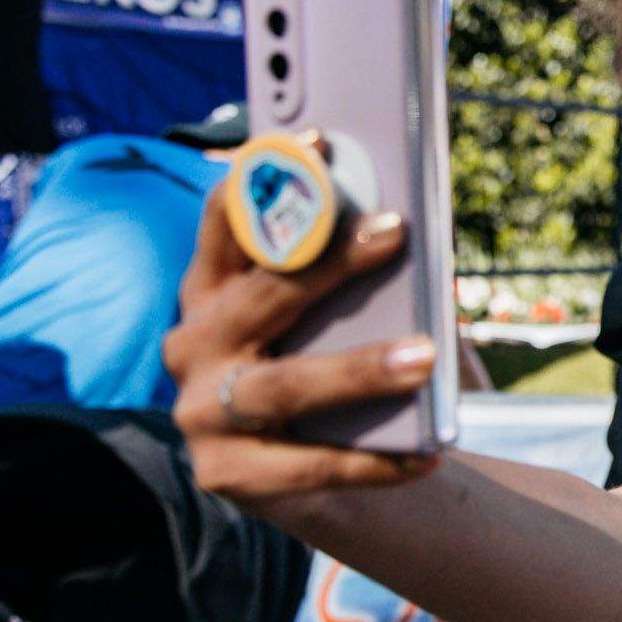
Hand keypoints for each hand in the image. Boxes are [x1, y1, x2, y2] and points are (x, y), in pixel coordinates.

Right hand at [163, 178, 441, 504]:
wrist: (317, 482)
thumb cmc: (332, 374)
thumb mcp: (338, 320)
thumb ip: (356, 283)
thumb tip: (407, 232)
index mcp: (212, 291)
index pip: (225, 220)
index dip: (265, 178)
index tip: (318, 138)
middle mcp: (193, 345)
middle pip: (260, 296)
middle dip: (327, 263)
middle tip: (393, 231)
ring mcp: (201, 413)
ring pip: (283, 386)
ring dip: (357, 369)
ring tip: (424, 356)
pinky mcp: (228, 474)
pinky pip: (309, 466)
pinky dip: (376, 459)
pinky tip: (428, 451)